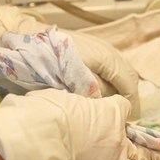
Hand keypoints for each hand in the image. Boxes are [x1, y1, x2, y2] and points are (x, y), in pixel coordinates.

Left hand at [0, 4, 139, 118]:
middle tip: (125, 113)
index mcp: (108, 60)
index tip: (128, 119)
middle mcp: (109, 49)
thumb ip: (98, 95)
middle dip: (129, 95)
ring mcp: (101, 44)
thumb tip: (112, 105)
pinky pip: (110, 64)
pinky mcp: (91, 44)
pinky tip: (104, 88)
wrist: (28, 40)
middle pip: (129, 75)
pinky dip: (112, 78)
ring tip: (114, 103)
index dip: (132, 104)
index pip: (129, 84)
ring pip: (120, 69)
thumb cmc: (52, 65)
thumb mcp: (77, 86)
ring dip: (120, 86)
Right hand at [0, 89, 159, 159]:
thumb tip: (65, 108)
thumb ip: (72, 106)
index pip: (121, 108)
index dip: (117, 111)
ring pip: (142, 159)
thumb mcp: (58, 99)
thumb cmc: (42, 118)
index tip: (115, 114)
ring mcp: (117, 158)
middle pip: (138, 139)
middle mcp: (119, 134)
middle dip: (148, 144)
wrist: (37, 147)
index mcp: (109, 111)